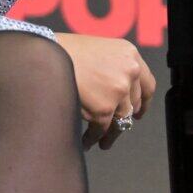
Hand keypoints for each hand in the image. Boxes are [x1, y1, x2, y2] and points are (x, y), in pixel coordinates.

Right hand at [52, 31, 156, 149]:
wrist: (44, 55)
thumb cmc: (63, 51)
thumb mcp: (97, 50)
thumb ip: (112, 67)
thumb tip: (115, 92)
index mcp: (130, 54)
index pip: (147, 84)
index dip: (143, 102)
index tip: (138, 113)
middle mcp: (129, 71)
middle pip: (133, 104)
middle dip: (124, 119)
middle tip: (116, 128)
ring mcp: (119, 90)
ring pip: (120, 121)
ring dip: (111, 134)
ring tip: (103, 142)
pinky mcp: (104, 108)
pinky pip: (102, 130)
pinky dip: (94, 138)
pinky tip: (87, 142)